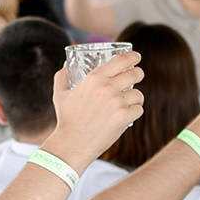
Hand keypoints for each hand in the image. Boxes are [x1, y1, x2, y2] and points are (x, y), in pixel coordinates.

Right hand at [44, 51, 146, 167]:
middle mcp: (108, 87)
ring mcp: (117, 102)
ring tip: (128, 103)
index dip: (132, 56)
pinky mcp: (124, 117)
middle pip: (135, 74)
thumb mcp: (60, 94)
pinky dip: (134, 112)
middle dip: (138, 74)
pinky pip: (139, 109)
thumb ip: (63, 76)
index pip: (121, 60)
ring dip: (135, 98)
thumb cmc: (67, 119)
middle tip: (136, 77)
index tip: (136, 57)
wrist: (73, 143)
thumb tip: (65, 65)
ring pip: (138, 94)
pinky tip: (127, 115)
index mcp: (95, 78)